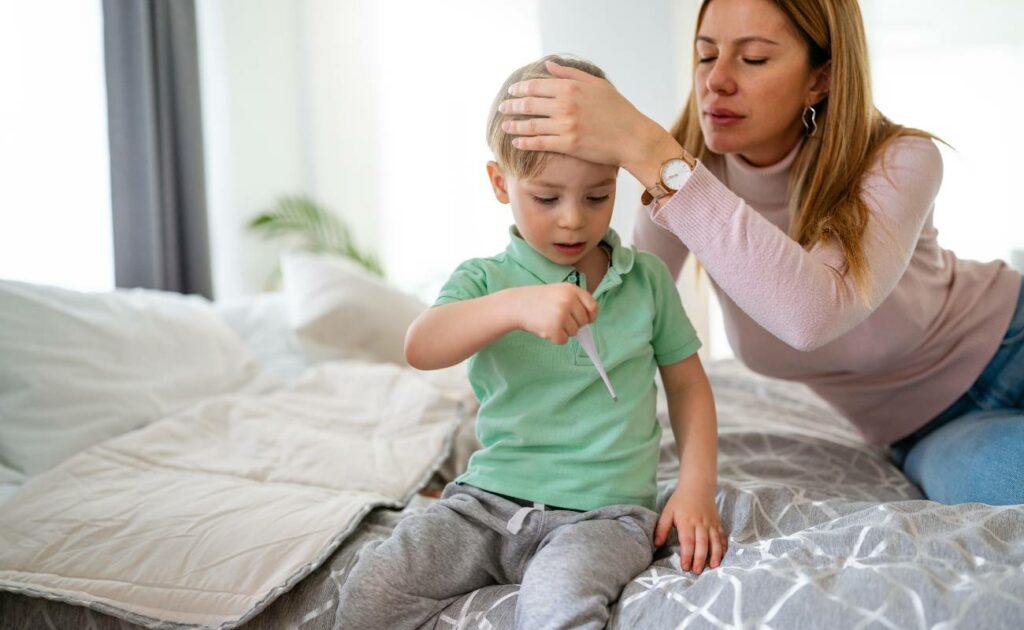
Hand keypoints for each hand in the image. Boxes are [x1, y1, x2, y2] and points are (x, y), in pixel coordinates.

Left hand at [501, 60, 665, 171]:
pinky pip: (539, 142)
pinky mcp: (568, 144)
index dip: (520, 88)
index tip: (511, 91)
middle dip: (512, 105)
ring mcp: (566, 125)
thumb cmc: (618, 110)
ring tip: (504, 125)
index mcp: (571, 88)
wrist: (632, 137)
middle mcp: (565, 105)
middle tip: (503, 108)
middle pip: (529, 103)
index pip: (536, 86)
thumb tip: (548, 66)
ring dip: (514, 125)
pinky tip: (516, 142)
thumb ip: (570, 74)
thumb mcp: (597, 85)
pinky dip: (524, 141)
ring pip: (531, 124)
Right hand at [505, 284, 597, 344]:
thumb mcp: (558, 292)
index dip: (590, 315)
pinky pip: (563, 340)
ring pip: (574, 332)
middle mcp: (568, 300)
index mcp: (571, 289)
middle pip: (584, 322)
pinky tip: (545, 328)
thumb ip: (575, 301)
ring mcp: (561, 314)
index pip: (592, 306)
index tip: (585, 319)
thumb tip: (590, 319)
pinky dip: (555, 338)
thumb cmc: (538, 300)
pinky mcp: (554, 328)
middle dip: (573, 324)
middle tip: (557, 318)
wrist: (516, 305)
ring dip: (563, 331)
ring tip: (548, 321)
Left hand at [655, 483, 726, 574]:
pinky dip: (723, 548)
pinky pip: (722, 537)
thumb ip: (661, 528)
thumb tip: (656, 544)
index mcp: (686, 521)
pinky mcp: (717, 524)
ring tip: (713, 567)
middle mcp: (700, 524)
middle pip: (702, 543)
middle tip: (697, 572)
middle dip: (700, 559)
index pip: (687, 541)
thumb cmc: (680, 500)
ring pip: (714, 541)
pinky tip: (722, 557)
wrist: (698, 486)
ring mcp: (711, 524)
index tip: (685, 567)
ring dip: (715, 555)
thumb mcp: (667, 512)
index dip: (687, 555)